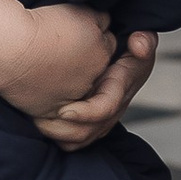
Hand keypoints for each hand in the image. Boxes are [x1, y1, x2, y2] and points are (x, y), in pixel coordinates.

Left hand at [32, 28, 155, 147]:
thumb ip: (144, 41)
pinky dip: (60, 137)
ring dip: (58, 134)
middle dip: (62, 129)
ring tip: (36, 122)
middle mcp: (115, 106)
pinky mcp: (94, 121)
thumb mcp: (141, 39)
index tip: (63, 111)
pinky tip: (43, 125)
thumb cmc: (130, 44)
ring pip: (81, 139)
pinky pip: (76, 140)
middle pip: (88, 130)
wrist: (128, 55)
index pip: (106, 108)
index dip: (85, 113)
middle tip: (37, 120)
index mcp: (123, 86)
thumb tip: (138, 43)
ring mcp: (104, 116)